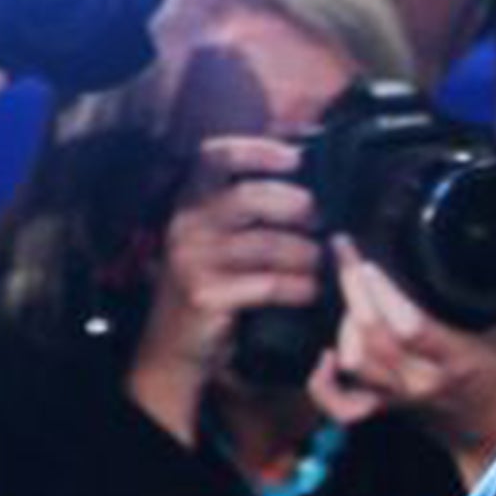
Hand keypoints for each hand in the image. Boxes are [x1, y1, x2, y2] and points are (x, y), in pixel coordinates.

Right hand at [128, 136, 323, 443]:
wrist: (177, 345)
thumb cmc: (213, 283)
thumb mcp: (219, 239)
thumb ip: (249, 210)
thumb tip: (307, 184)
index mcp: (190, 202)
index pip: (215, 157)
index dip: (256, 151)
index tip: (295, 157)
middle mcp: (187, 224)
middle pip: (250, 197)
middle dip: (295, 206)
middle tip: (318, 222)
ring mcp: (193, 259)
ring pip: (269, 244)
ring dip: (306, 254)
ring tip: (318, 264)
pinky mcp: (207, 294)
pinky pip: (269, 284)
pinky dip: (299, 287)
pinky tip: (310, 290)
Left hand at [307, 237, 495, 486]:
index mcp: (458, 360)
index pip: (410, 329)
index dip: (383, 294)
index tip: (370, 258)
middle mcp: (422, 381)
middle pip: (371, 338)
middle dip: (352, 288)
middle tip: (346, 250)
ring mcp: (399, 396)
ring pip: (354, 360)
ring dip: (345, 323)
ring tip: (351, 290)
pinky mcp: (385, 406)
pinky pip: (340, 405)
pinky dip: (323, 383)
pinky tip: (325, 356)